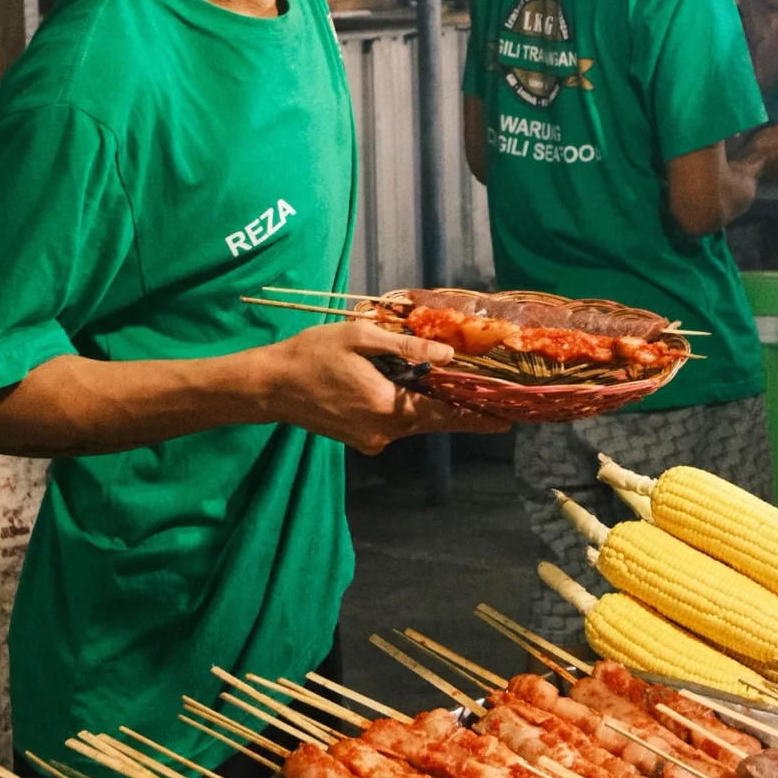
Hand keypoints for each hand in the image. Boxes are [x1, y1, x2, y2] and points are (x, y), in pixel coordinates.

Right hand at [260, 316, 508, 453]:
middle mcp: (385, 431)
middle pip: (432, 419)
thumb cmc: (313, 354)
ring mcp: (371, 439)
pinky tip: (401, 385)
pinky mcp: (360, 439)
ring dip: (427, 402)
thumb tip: (448, 355)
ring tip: (444, 380)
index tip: (506, 421)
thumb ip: (406, 348)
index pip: (445, 415)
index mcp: (389, 406)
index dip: (477, 417)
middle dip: (457, 406)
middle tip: (485, 394)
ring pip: (412, 420)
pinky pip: (393, 422)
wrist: (271, 386)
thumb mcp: (360, 338)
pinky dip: (404, 406)